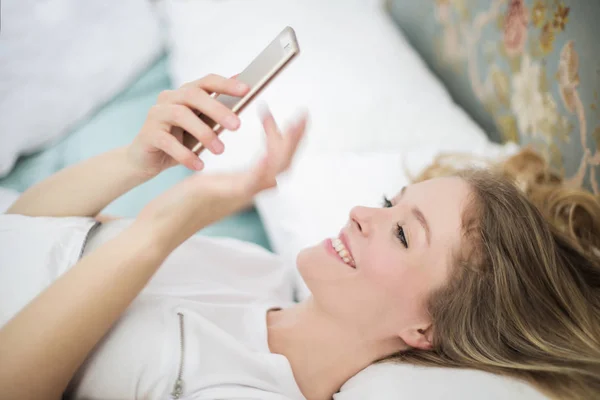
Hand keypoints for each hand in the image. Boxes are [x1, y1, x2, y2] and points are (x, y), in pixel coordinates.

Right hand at [127, 74, 249, 176]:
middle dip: (218, 109)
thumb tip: (244, 93)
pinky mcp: (147, 134)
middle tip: (237, 126)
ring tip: (220, 150)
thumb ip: (218, 111)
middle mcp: (169, 98)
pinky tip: (199, 165)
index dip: (226, 84)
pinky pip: (168, 142)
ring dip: (204, 133)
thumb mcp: (202, 126)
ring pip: (181, 115)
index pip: (206, 81)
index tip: (247, 90)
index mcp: (185, 93)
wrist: (146, 160)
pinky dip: (186, 154)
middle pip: (194, 95)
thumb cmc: (179, 140)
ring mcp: (156, 114)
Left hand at [137, 107, 307, 249]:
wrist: (162, 227)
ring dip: (287, 147)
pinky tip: (269, 151)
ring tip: (293, 124)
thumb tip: (254, 170)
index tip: (269, 113)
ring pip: (275, 170)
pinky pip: (251, 181)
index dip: (280, 137)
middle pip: (284, 164)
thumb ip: (235, 179)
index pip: (274, 159)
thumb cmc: (182, 206)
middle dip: (296, 139)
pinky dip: (264, 166)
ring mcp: (238, 195)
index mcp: (244, 186)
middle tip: (302, 116)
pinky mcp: (223, 195)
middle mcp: (247, 191)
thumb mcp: (213, 186)